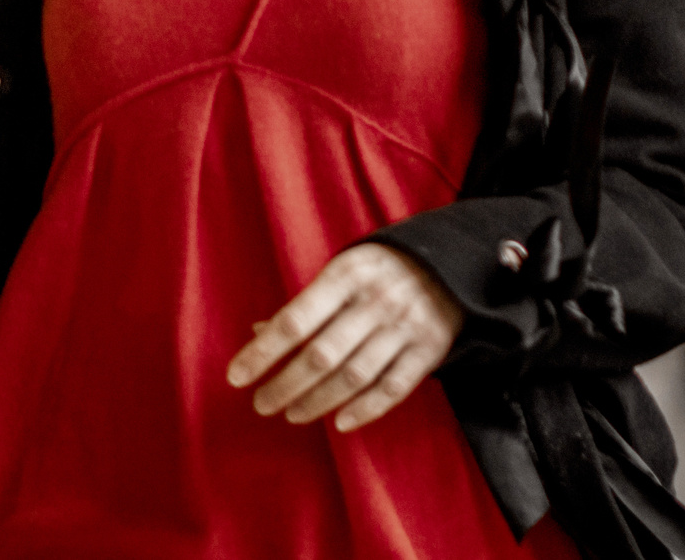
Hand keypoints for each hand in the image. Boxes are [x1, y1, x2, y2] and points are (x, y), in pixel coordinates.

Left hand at [224, 244, 460, 431]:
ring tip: (291, 414)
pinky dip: (366, 409)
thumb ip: (305, 303)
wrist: (449, 263)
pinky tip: (339, 422)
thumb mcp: (341, 271)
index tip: (236, 376)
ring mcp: (404, 327)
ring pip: (354, 375)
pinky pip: (393, 388)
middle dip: (285, 384)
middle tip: (261, 404)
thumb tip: (258, 332)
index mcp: (345, 275)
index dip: (263, 351)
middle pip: (321, 354)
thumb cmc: (378, 270)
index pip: (295, 320)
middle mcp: (375, 302)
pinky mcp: (430, 350)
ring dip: (318, 401)